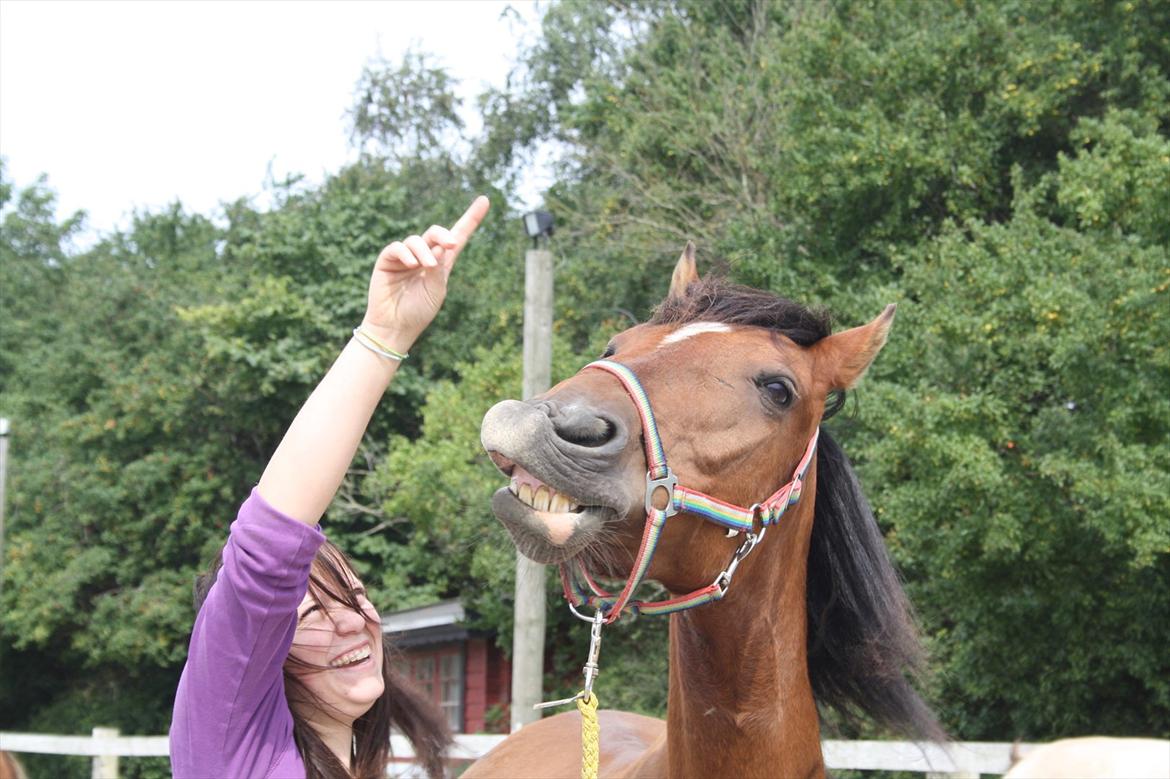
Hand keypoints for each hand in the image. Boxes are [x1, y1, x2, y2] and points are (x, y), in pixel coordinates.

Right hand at [362, 195, 489, 351]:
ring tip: (427, 266)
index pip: (457, 237)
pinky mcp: (388, 260)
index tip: (485, 200)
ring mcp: (405, 257)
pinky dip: (406, 252)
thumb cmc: (418, 312)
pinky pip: (397, 248)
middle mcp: (424, 256)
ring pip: (417, 240)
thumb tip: (442, 245)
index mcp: (441, 263)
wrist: (395, 327)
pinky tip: (413, 263)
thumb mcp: (436, 290)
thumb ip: (439, 268)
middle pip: (435, 234)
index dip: (471, 219)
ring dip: (424, 251)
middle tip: (452, 244)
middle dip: (444, 235)